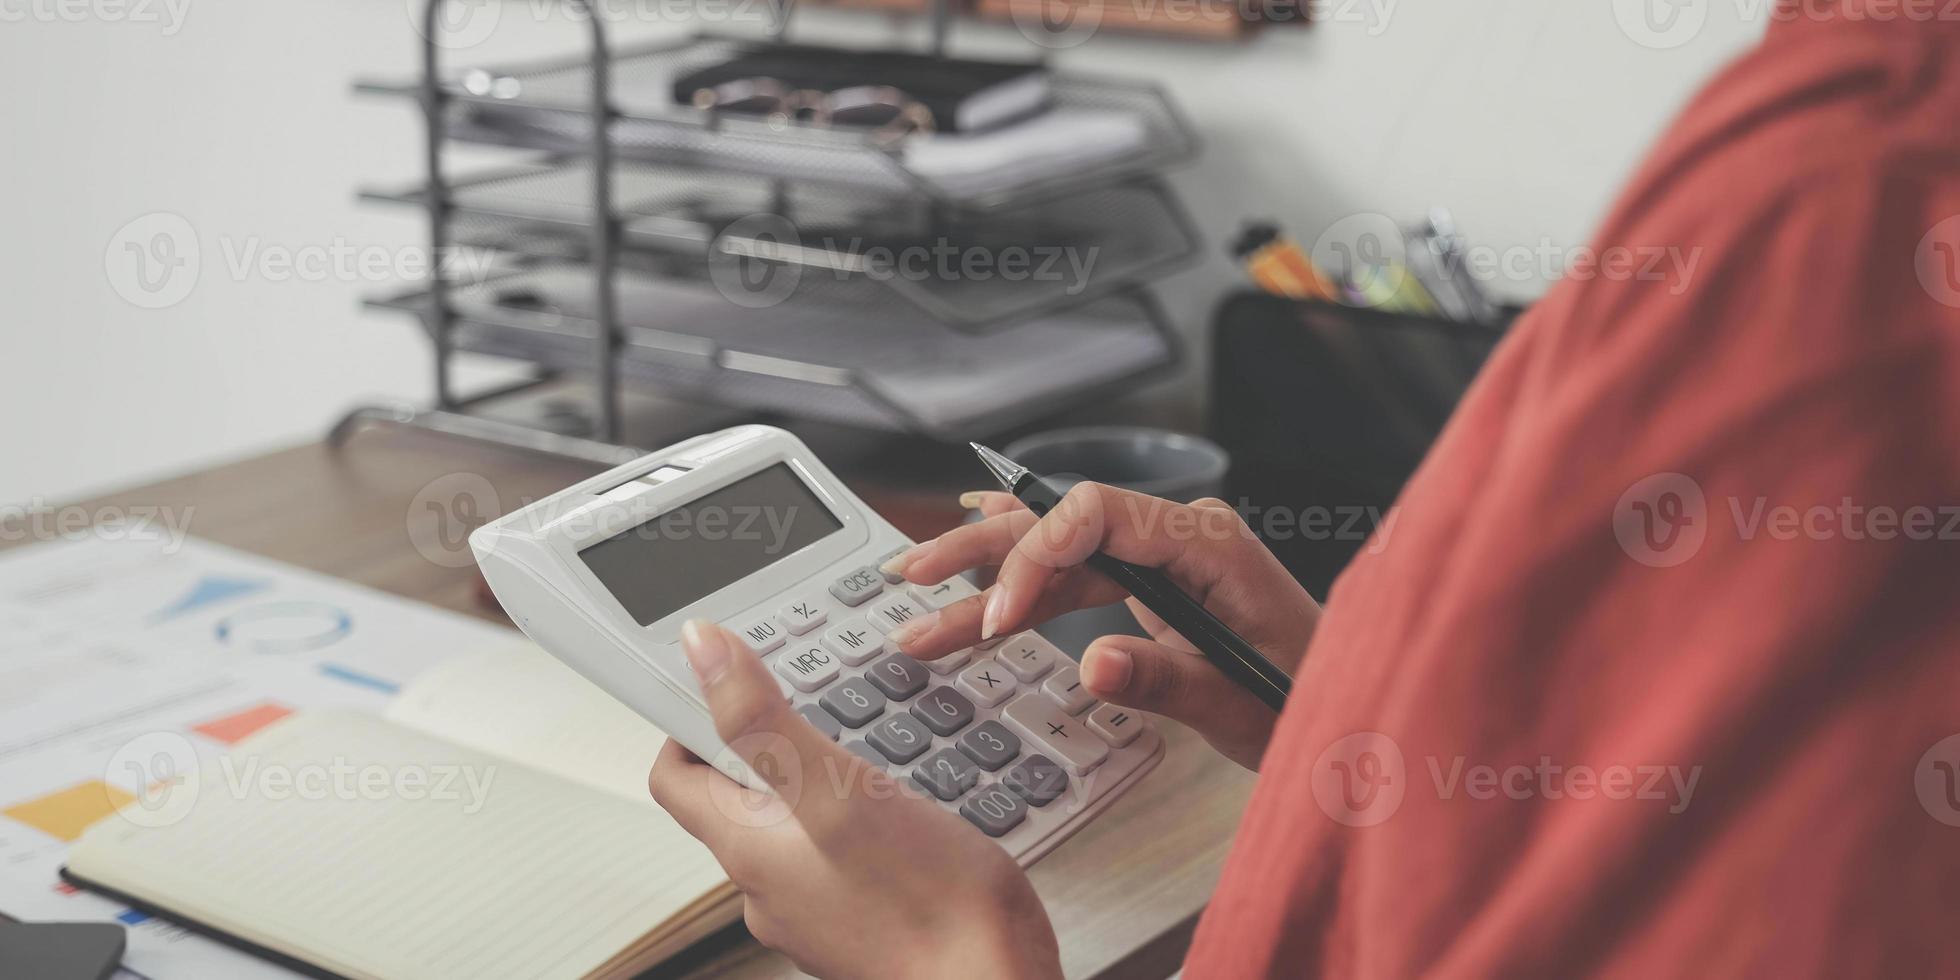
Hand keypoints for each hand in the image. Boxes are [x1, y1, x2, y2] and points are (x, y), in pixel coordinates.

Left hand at [649, 621, 1060, 979]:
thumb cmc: (928, 904)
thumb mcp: (839, 790)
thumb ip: (764, 721)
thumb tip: (702, 648)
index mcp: (748, 850)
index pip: (675, 778)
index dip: (686, 721)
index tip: (724, 681)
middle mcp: (771, 886)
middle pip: (739, 796)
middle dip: (771, 740)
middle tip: (818, 700)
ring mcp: (817, 907)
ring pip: (800, 821)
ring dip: (826, 776)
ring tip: (877, 745)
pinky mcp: (864, 916)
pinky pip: (846, 851)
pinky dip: (865, 816)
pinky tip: (911, 803)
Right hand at [882, 486, 1319, 769]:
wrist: (1354, 707)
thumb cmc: (1312, 700)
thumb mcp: (1240, 705)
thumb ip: (1166, 680)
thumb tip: (1094, 662)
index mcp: (1208, 542)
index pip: (1095, 515)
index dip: (1033, 557)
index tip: (997, 619)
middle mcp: (1182, 536)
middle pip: (1062, 524)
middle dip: (983, 550)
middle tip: (915, 577)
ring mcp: (1166, 558)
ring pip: (1058, 553)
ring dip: (987, 577)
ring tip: (916, 598)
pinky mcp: (1155, 586)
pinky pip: (1076, 574)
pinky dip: (1023, 582)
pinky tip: (973, 565)